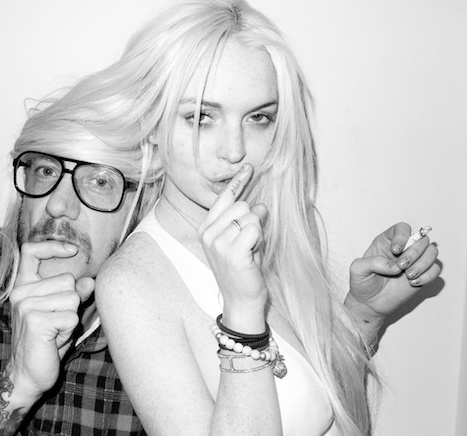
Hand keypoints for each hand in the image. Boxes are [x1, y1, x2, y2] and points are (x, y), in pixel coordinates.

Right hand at [6, 240, 94, 396]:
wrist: (28, 375)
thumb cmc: (46, 343)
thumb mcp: (61, 314)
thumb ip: (74, 295)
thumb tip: (90, 281)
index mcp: (23, 287)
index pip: (30, 251)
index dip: (52, 246)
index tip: (72, 251)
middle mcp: (21, 293)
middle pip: (67, 280)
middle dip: (72, 302)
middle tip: (58, 323)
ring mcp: (26, 305)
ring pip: (72, 298)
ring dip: (71, 318)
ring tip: (56, 332)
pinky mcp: (35, 320)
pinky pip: (71, 316)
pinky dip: (70, 330)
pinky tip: (55, 340)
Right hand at [198, 164, 268, 332]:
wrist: (241, 300)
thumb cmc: (243, 269)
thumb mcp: (240, 240)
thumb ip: (244, 220)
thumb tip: (260, 204)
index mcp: (206, 228)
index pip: (224, 199)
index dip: (238, 182)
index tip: (248, 167)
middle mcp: (208, 233)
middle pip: (242, 206)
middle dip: (254, 220)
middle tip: (251, 243)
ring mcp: (219, 242)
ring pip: (251, 216)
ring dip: (258, 232)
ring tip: (251, 250)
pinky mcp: (233, 251)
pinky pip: (256, 229)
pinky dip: (260, 239)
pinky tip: (253, 254)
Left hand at [346, 222, 440, 326]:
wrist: (369, 303)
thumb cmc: (362, 283)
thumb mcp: (358, 269)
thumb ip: (372, 263)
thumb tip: (394, 266)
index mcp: (386, 242)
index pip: (402, 228)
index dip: (402, 236)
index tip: (395, 250)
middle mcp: (403, 249)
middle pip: (421, 239)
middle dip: (413, 253)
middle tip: (401, 266)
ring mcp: (414, 262)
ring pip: (432, 251)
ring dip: (423, 264)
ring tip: (408, 276)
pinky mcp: (422, 275)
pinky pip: (435, 269)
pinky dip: (428, 275)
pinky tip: (413, 282)